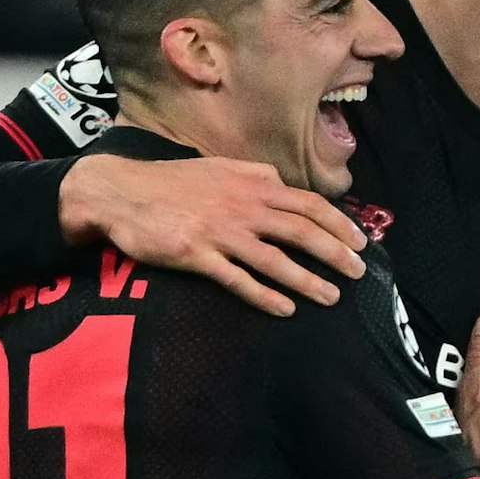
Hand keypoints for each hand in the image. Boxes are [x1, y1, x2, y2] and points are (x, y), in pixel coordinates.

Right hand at [58, 154, 367, 316]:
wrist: (119, 192)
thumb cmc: (172, 182)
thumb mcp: (219, 168)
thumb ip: (254, 174)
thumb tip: (282, 182)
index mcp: (252, 184)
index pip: (309, 203)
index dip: (339, 224)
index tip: (360, 243)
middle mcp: (242, 206)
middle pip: (301, 231)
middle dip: (336, 254)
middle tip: (359, 273)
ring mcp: (219, 232)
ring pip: (275, 259)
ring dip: (308, 280)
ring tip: (332, 297)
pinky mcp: (195, 255)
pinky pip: (237, 279)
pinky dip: (264, 295)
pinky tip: (286, 310)